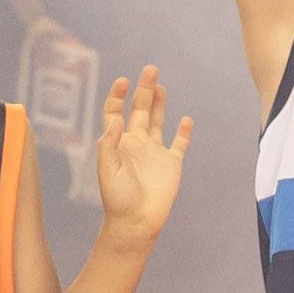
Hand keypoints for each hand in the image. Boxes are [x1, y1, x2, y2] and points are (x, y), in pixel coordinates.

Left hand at [88, 69, 191, 241]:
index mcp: (118, 143)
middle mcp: (136, 144)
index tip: (124, 81)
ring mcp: (154, 153)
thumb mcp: (107, 171)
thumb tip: (116, 119)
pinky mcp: (172, 164)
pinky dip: (183, 131)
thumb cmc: (117, 200)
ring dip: (158, 104)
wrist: (136, 223)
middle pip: (139, 110)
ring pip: (157, 121)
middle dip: (144, 89)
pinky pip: (179, 144)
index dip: (118, 96)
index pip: (115, 112)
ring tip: (159, 86)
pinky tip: (186, 119)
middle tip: (150, 68)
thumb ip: (109, 145)